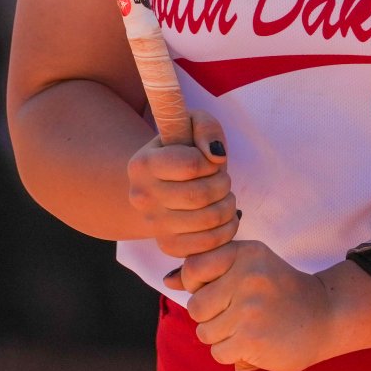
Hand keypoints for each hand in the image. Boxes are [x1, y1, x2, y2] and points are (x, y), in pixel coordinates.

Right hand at [125, 109, 236, 259]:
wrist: (159, 186)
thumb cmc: (180, 151)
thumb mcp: (189, 125)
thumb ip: (206, 127)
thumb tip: (216, 155)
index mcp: (142, 164)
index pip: (191, 165)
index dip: (211, 163)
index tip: (211, 162)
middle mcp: (142, 197)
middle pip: (200, 195)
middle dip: (223, 185)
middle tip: (223, 180)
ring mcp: (153, 225)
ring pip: (207, 220)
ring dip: (228, 207)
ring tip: (225, 198)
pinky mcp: (168, 246)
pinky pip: (207, 245)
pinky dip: (226, 231)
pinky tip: (224, 218)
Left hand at [166, 240, 340, 370]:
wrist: (326, 315)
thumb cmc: (280, 291)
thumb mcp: (250, 268)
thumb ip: (210, 271)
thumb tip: (168, 280)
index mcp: (245, 253)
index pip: (194, 268)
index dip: (197, 284)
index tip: (217, 289)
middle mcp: (247, 276)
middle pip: (196, 306)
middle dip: (210, 317)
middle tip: (236, 315)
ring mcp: (250, 309)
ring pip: (205, 332)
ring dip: (222, 338)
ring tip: (248, 329)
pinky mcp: (252, 339)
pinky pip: (219, 352)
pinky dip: (232, 354)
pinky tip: (254, 344)